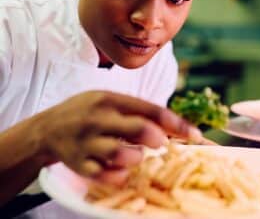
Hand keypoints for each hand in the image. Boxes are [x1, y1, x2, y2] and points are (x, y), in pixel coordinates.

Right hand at [35, 91, 201, 181]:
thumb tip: (172, 126)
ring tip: (134, 155)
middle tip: (161, 143)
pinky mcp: (78, 164)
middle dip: (157, 138)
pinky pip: (105, 175)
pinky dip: (118, 175)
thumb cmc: (86, 113)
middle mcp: (98, 118)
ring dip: (135, 157)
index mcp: (109, 99)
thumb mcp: (108, 102)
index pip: (150, 109)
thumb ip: (136, 111)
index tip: (197, 135)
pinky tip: (119, 169)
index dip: (176, 123)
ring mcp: (87, 142)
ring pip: (121, 154)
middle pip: (137, 128)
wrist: (46, 128)